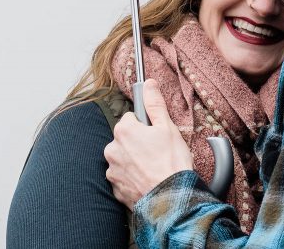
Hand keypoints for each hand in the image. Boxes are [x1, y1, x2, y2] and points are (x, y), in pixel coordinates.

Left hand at [104, 79, 193, 206]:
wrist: (170, 200)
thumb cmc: (171, 163)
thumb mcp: (167, 128)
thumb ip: (155, 104)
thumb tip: (148, 84)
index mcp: (123, 130)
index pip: (131, 119)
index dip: (146, 126)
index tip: (156, 136)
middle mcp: (112, 149)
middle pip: (125, 139)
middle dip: (138, 144)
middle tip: (157, 153)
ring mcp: (112, 169)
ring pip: (123, 158)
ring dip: (134, 161)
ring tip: (153, 168)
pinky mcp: (115, 188)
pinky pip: (123, 177)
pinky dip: (132, 178)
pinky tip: (147, 180)